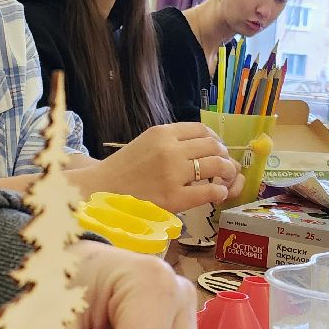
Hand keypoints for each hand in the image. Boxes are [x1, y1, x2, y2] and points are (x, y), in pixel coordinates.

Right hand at [89, 123, 242, 212]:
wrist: (101, 191)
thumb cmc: (122, 169)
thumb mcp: (145, 142)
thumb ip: (171, 141)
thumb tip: (202, 145)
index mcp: (162, 133)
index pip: (201, 130)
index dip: (215, 139)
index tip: (217, 148)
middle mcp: (170, 150)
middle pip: (213, 146)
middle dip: (224, 155)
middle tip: (225, 166)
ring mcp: (173, 174)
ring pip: (216, 165)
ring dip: (227, 171)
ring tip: (226, 179)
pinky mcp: (175, 198)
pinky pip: (210, 191)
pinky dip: (220, 191)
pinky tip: (218, 194)